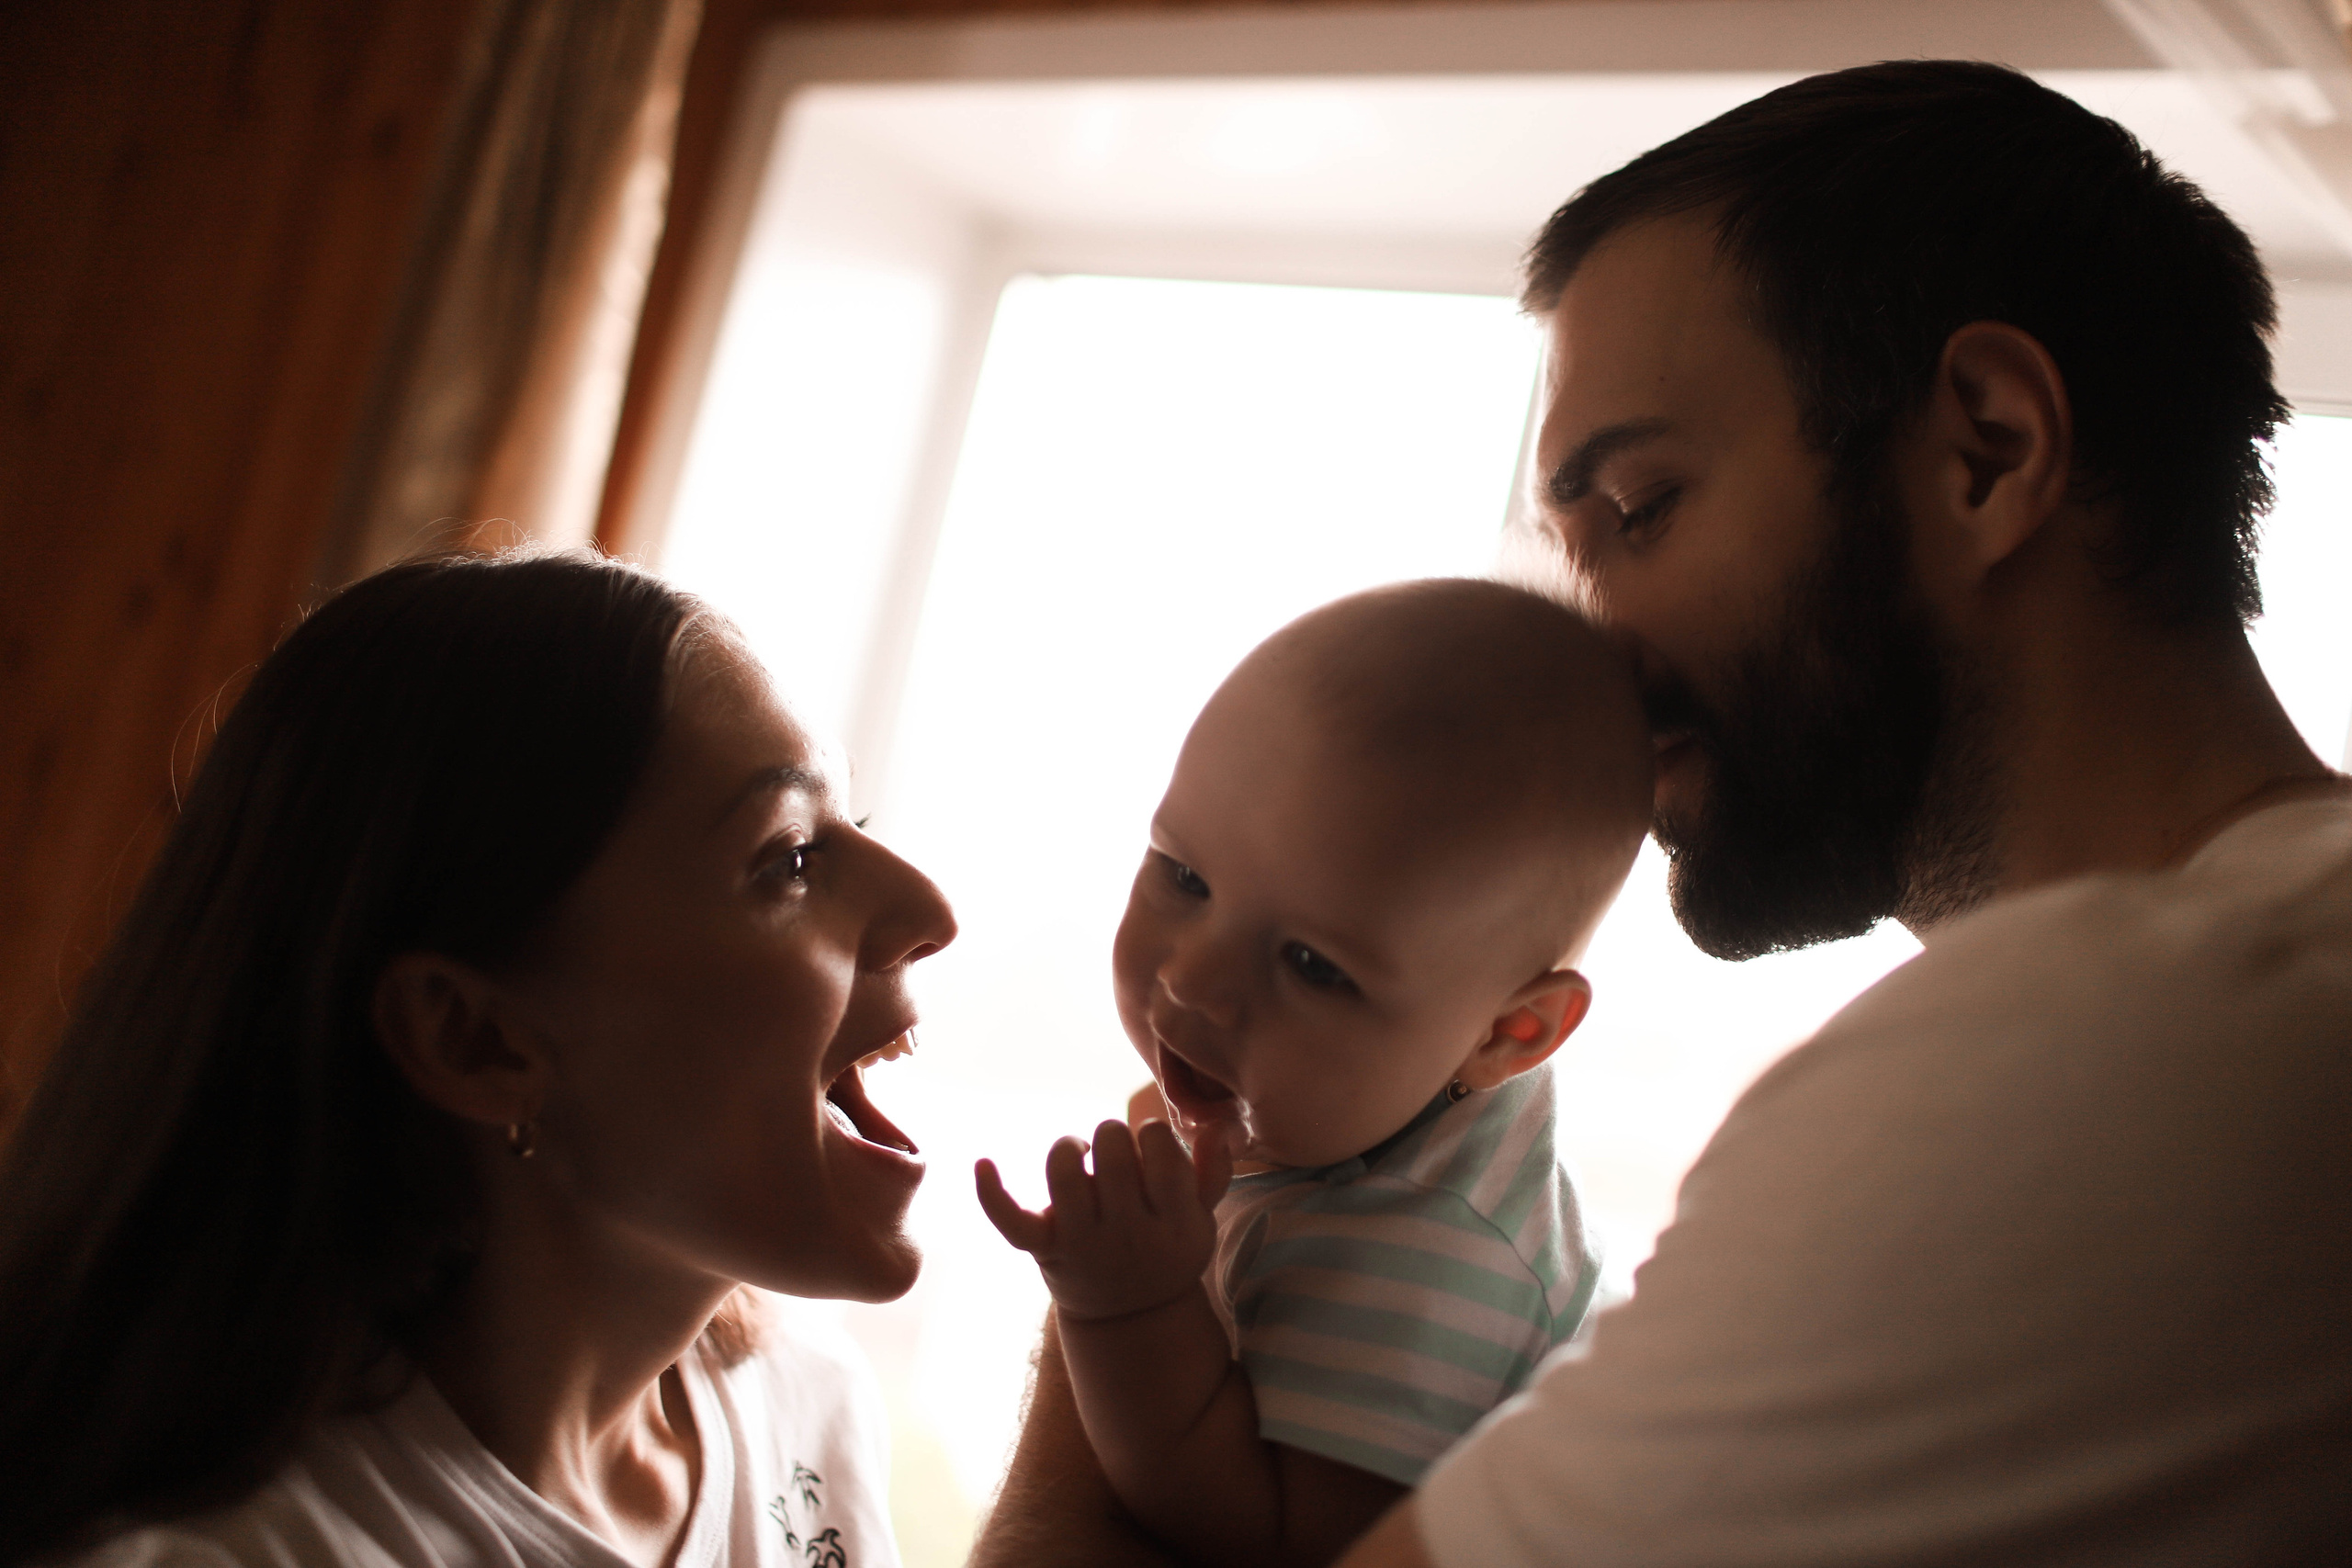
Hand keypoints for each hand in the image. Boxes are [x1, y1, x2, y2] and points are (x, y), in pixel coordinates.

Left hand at [977, 1118, 1233, 1321]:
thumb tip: (1215, 1125)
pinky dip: (991, 1192)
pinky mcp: (1045, 1249)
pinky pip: (1009, 1219)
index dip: (1152, 1135)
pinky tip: (983, 1163)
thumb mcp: (1201, 1220)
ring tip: (1080, 1156)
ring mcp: (1082, 1243)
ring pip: (1064, 1169)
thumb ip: (1213, 1171)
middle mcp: (1127, 1233)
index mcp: (1173, 1221)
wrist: (1130, 1320)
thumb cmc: (1168, 1251)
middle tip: (1117, 1157)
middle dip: (1112, 1136)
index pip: (1160, 1149)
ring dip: (1069, 1148)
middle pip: (1111, 1148)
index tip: (1152, 1152)